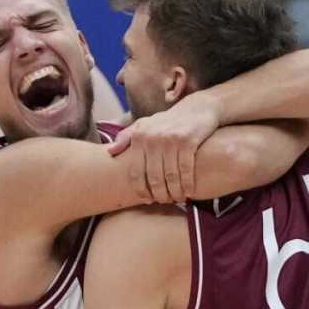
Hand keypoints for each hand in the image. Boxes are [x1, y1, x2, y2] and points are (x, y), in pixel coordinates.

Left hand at [106, 92, 220, 202]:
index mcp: (139, 137)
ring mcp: (170, 139)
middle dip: (160, 194)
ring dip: (175, 192)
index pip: (135, 172)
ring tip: (177, 198)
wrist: (197, 107)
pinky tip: (190, 192)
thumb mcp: (145, 124)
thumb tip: (110, 152)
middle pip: (154, 178)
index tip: (148, 200)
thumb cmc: (168, 121)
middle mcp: (152, 138)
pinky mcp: (187, 140)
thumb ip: (126, 137)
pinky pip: (186, 169)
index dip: (141, 190)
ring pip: (171, 176)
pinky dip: (188, 184)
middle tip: (165, 201)